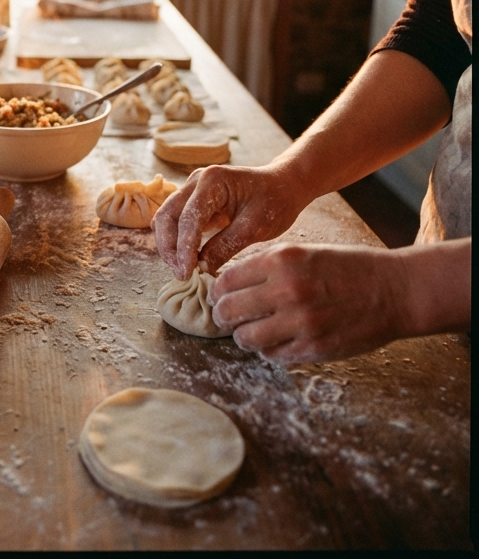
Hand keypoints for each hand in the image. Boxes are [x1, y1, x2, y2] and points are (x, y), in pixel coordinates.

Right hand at [153, 163, 305, 278]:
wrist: (284, 185)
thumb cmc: (274, 202)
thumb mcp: (255, 227)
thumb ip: (226, 246)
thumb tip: (201, 267)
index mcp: (212, 181)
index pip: (188, 218)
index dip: (184, 248)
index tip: (186, 273)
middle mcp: (195, 181)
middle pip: (167, 215)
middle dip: (169, 247)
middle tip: (181, 274)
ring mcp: (192, 189)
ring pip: (166, 218)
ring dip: (169, 244)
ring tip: (182, 269)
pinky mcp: (193, 200)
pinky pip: (176, 220)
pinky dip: (176, 239)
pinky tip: (187, 258)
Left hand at [207, 243, 410, 362]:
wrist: (393, 290)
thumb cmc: (345, 267)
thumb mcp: (301, 253)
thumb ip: (265, 266)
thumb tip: (227, 283)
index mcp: (281, 261)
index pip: (226, 280)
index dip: (216, 290)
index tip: (217, 295)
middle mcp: (287, 291)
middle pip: (228, 311)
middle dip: (222, 315)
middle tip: (225, 316)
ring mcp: (301, 322)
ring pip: (245, 338)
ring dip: (242, 336)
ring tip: (250, 331)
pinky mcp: (314, 348)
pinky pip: (272, 356)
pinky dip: (267, 350)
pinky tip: (275, 341)